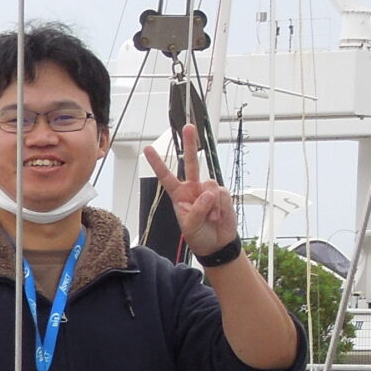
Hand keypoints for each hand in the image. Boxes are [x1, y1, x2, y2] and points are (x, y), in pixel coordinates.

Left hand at [143, 124, 238, 258]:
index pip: (166, 177)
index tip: (147, 149)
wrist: (217, 243)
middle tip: (188, 127)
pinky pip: (222, 194)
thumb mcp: (190, 226)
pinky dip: (221, 207)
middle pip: (191, 163)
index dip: (158, 163)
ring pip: (210, 184)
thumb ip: (197, 209)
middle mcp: (193, 188)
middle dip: (190, 144)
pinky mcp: (223, 193)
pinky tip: (218, 216)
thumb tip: (208, 192)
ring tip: (210, 217)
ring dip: (211, 204)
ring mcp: (209, 190)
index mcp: (179, 195)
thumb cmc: (198, 235)